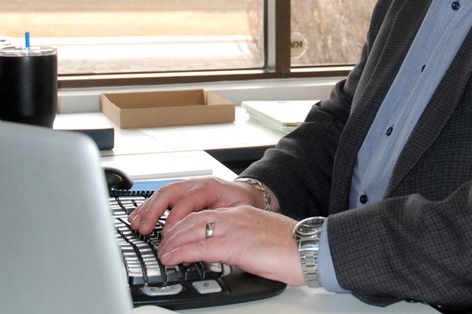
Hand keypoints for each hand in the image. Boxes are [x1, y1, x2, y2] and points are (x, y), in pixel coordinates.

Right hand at [128, 177, 264, 235]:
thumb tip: (207, 237)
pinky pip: (161, 198)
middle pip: (170, 192)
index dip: (176, 217)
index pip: (188, 200)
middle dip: (154, 211)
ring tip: (136, 224)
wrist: (249, 193)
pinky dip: (147, 207)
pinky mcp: (181, 194)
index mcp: (211, 187)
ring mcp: (187, 187)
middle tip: (144, 229)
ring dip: (147, 209)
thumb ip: (222, 221)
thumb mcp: (239, 211)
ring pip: (162, 194)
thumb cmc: (244, 203)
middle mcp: (196, 184)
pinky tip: (136, 217)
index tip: (167, 234)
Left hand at [157, 205, 304, 285]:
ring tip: (162, 253)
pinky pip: (201, 247)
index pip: (205, 214)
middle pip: (194, 219)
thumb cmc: (292, 247)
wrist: (309, 248)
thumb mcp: (261, 238)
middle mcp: (236, 217)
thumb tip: (231, 254)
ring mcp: (235, 229)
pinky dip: (181, 252)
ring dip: (172, 243)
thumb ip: (243, 240)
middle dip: (174, 233)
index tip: (174, 236)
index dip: (185, 225)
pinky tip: (172, 259)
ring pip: (192, 230)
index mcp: (242, 213)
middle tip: (162, 246)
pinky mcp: (236, 245)